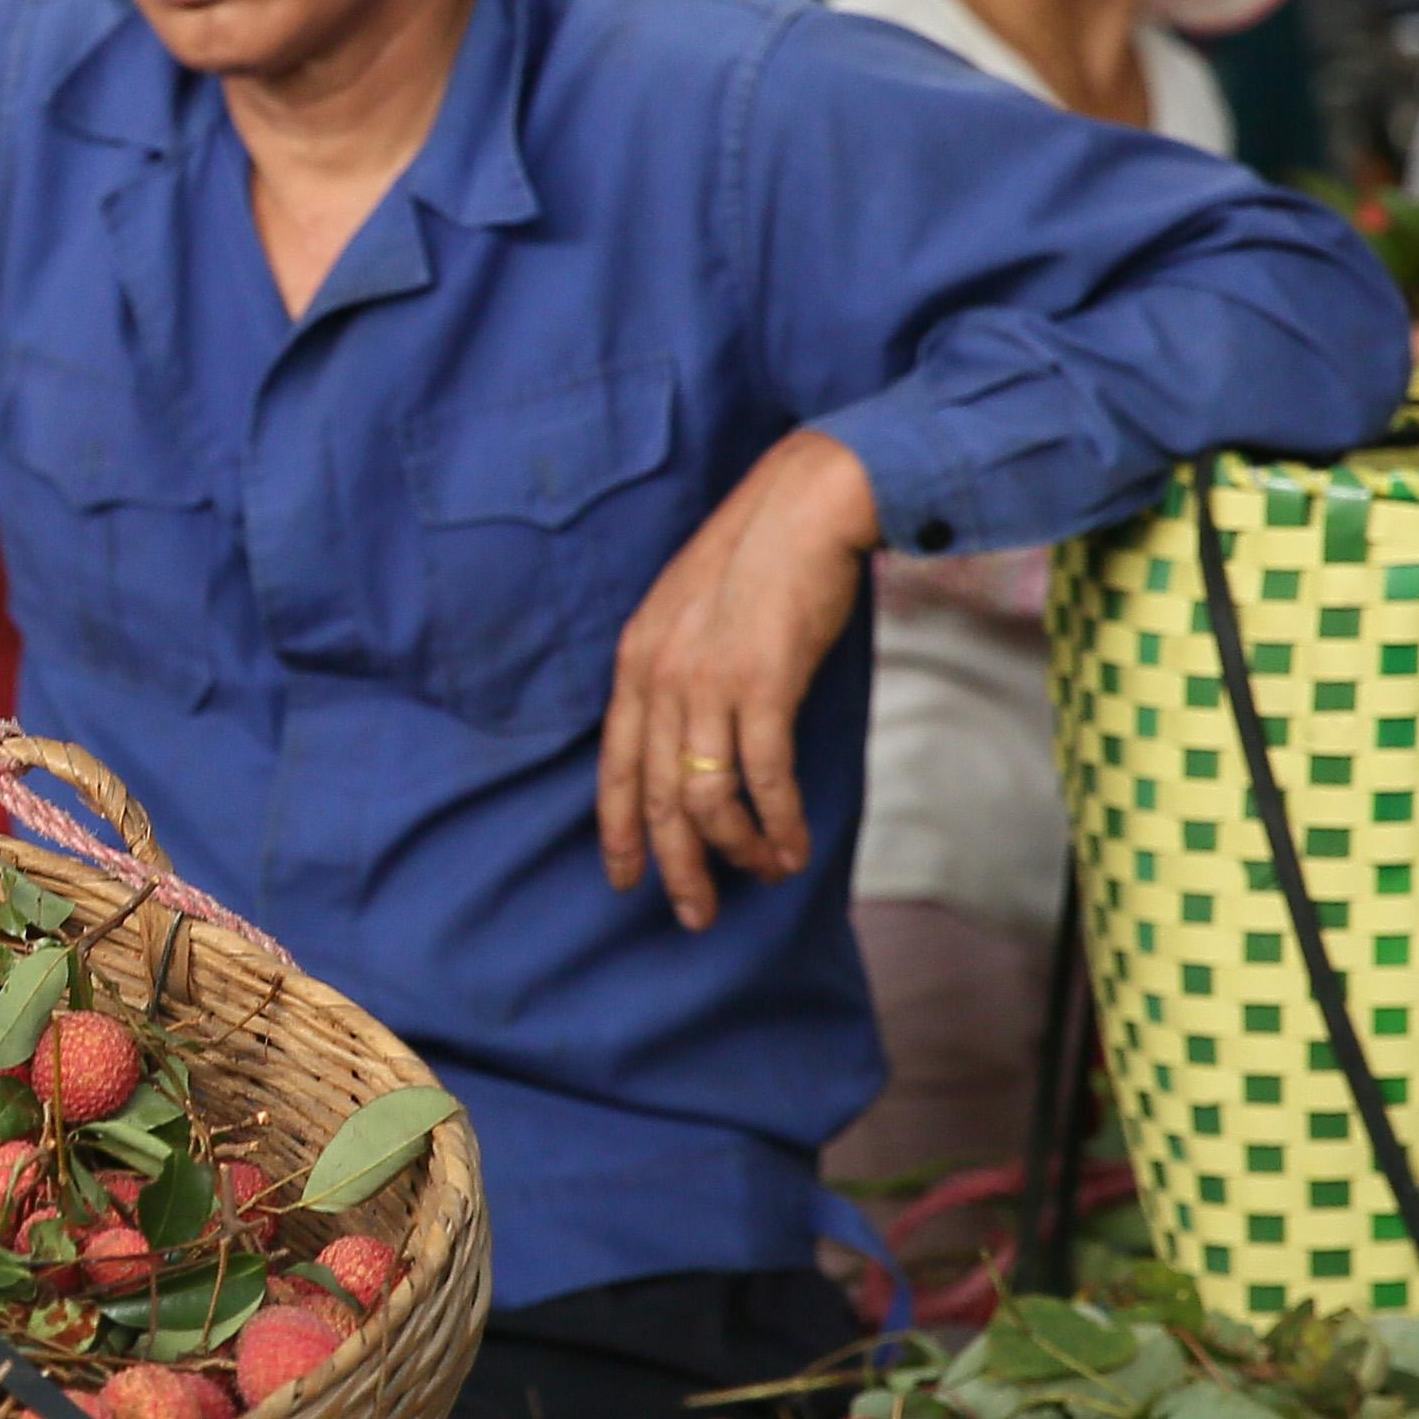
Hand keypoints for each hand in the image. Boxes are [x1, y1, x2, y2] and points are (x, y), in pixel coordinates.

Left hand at [594, 431, 880, 930]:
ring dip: (737, 850)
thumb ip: (678, 669)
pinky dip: (777, 822)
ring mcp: (708, 683)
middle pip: (656, 797)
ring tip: (766, 874)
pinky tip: (794, 847)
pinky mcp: (764, 684)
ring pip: (706, 799)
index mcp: (637, 661)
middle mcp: (661, 678)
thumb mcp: (689, 611)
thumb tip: (692, 729)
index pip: (614, 765)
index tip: (624, 878)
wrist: (804, 504)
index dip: (618, 830)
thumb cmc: (758, 556)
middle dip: (677, 865)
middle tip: (696, 914)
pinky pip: (763, 777)